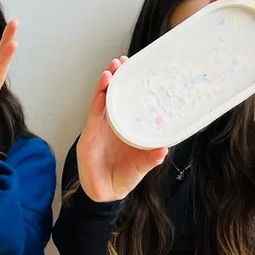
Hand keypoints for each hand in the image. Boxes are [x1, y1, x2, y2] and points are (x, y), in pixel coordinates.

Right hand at [78, 58, 167, 201]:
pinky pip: (94, 115)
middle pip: (114, 94)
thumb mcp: (141, 167)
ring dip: (106, 84)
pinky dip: (98, 101)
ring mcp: (100, 127)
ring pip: (102, 100)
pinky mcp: (89, 135)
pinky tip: (102, 90)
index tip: (139, 67)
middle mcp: (113, 122)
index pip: (130, 99)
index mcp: (128, 126)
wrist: (104, 194)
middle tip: (123, 61)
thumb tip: (164, 149)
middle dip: (118, 76)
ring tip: (112, 70)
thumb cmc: (122, 177)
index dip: (133, 83)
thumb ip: (151, 158)